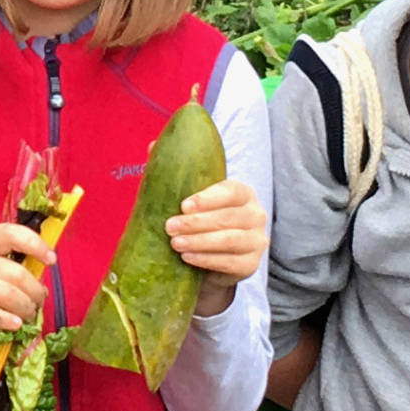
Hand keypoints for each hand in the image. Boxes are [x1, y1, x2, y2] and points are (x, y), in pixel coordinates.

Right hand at [0, 225, 49, 355]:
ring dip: (25, 308)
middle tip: (39, 301)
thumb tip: (40, 277)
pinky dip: (8, 320)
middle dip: (35, 291)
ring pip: (8, 294)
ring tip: (29, 314)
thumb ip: (5, 263)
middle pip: (16, 273)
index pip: (13, 234)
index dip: (36, 245)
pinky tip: (16, 324)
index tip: (51, 260)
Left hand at [163, 177, 265, 314]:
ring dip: (201, 241)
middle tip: (169, 227)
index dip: (209, 198)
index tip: (183, 205)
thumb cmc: (200, 220)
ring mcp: (256, 241)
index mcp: (243, 193)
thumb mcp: (189, 197)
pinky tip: (188, 257)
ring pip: (231, 240)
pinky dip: (208, 260)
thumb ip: (175, 171)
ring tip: (175, 243)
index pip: (232, 191)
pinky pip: (231, 262)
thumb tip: (153, 145)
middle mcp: (255, 215)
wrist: (211, 259)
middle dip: (197, 223)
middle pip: (230, 217)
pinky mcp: (250, 264)